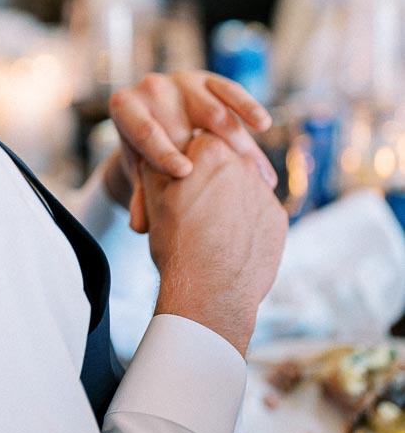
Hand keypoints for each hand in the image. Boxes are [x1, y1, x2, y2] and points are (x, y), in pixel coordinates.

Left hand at [102, 70, 276, 230]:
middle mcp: (152, 88)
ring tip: (256, 175)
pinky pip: (230, 91)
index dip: (163, 153)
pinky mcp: (209, 80)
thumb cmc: (146, 155)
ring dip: (235, 143)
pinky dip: (247, 107)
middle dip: (206, 155)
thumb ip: (141, 197)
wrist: (159, 123)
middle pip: (182, 123)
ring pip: (211, 110)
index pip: (145, 131)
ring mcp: (182, 81)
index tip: (184, 173)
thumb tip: (139, 227)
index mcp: (126, 108)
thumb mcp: (141, 173)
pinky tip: (263, 124)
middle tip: (230, 185)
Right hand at [144, 132, 287, 356]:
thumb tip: (162, 153)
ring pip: (243, 187)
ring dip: (229, 198)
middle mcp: (244, 164)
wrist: (211, 291)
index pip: (199, 141)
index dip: (186, 158)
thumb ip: (158, 164)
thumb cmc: (176, 242)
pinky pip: (258, 212)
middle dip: (211, 176)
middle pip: (225, 161)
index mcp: (210, 151)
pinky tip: (228, 241)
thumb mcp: (153, 198)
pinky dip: (245, 222)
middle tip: (193, 204)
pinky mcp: (278, 218)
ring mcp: (265, 192)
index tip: (179, 177)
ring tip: (209, 228)